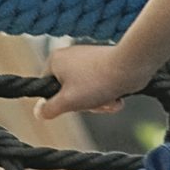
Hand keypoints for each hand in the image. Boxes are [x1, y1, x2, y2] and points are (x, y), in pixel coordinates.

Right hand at [36, 43, 156, 119]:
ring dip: (98, 103)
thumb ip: (49, 109)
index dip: (59, 102)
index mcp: (55, 60)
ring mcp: (87, 60)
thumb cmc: (97, 82)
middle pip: (68, 93)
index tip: (72, 103)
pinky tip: (116, 96)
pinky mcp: (103, 65)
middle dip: (84, 104)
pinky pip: (99, 87)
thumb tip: (38, 113)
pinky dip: (107, 95)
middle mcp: (69, 57)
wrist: (131, 66)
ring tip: (108, 99)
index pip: (47, 89)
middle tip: (94, 102)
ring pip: (86, 93)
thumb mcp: (68, 101)